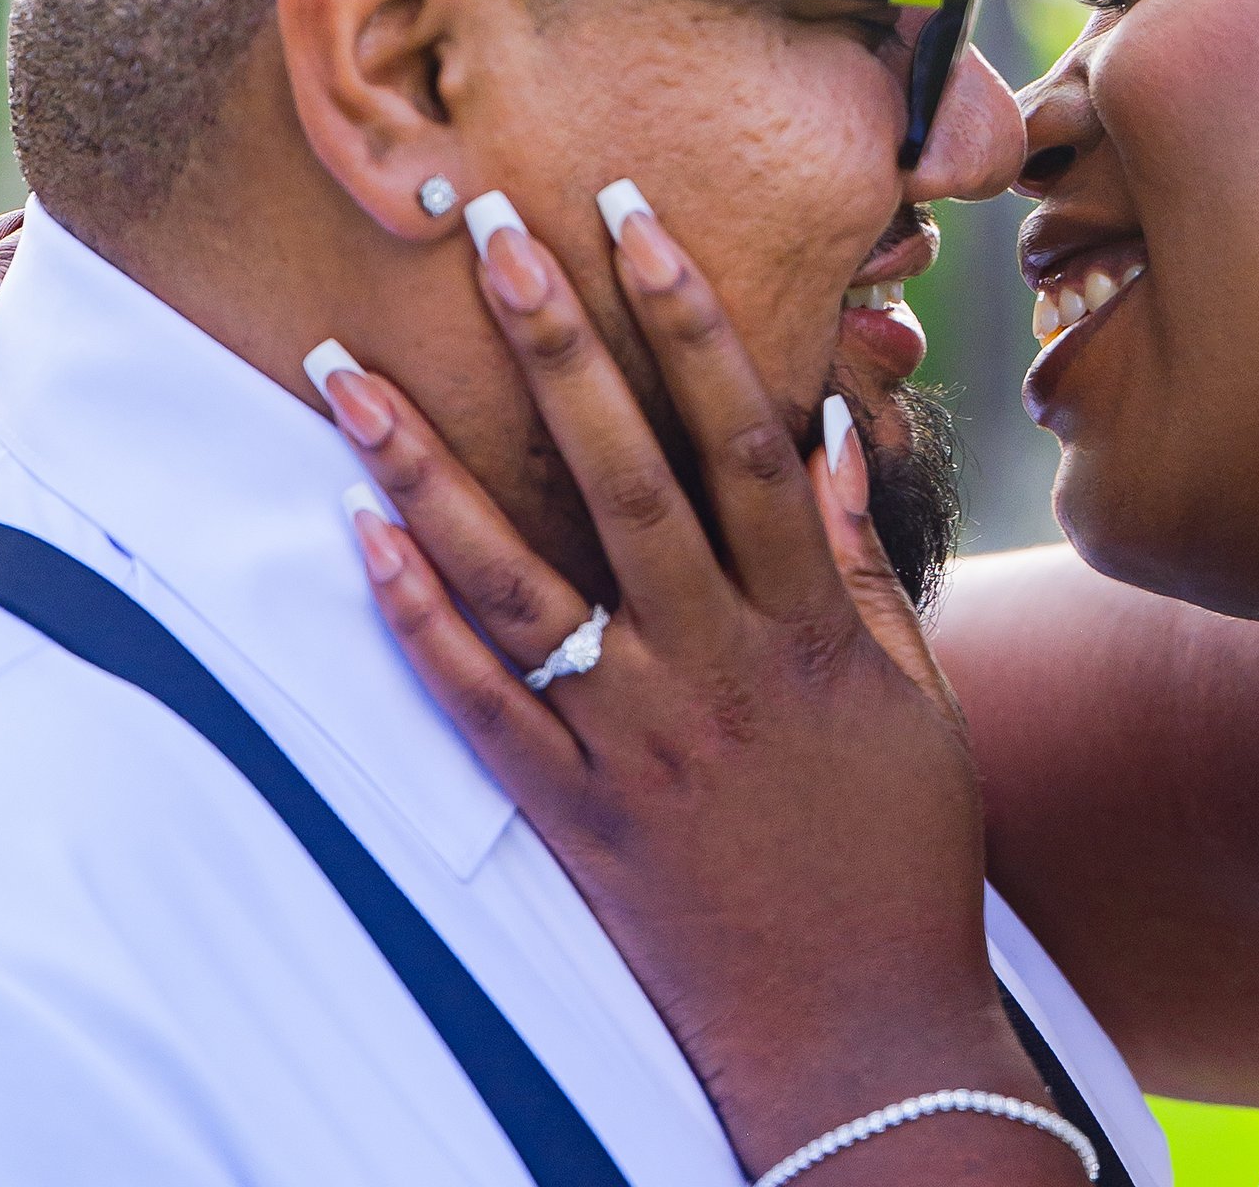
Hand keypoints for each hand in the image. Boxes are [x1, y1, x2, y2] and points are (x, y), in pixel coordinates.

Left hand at [324, 189, 1080, 1183]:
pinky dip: (415, 620)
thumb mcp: (912, 695)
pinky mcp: (572, 815)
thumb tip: (828, 423)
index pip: (739, 434)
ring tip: (347, 368)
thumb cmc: (897, 854)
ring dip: (428, 465)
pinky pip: (478, 706)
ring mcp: (634, 739)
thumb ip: (858, 560)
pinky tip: (354, 535)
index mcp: (807, 621)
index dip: (688, 317)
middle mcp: (714, 662)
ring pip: (519, 577)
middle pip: (623, 472)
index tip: (635, 219)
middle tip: (486, 228)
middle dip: (556, 340)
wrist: (858, 1039)